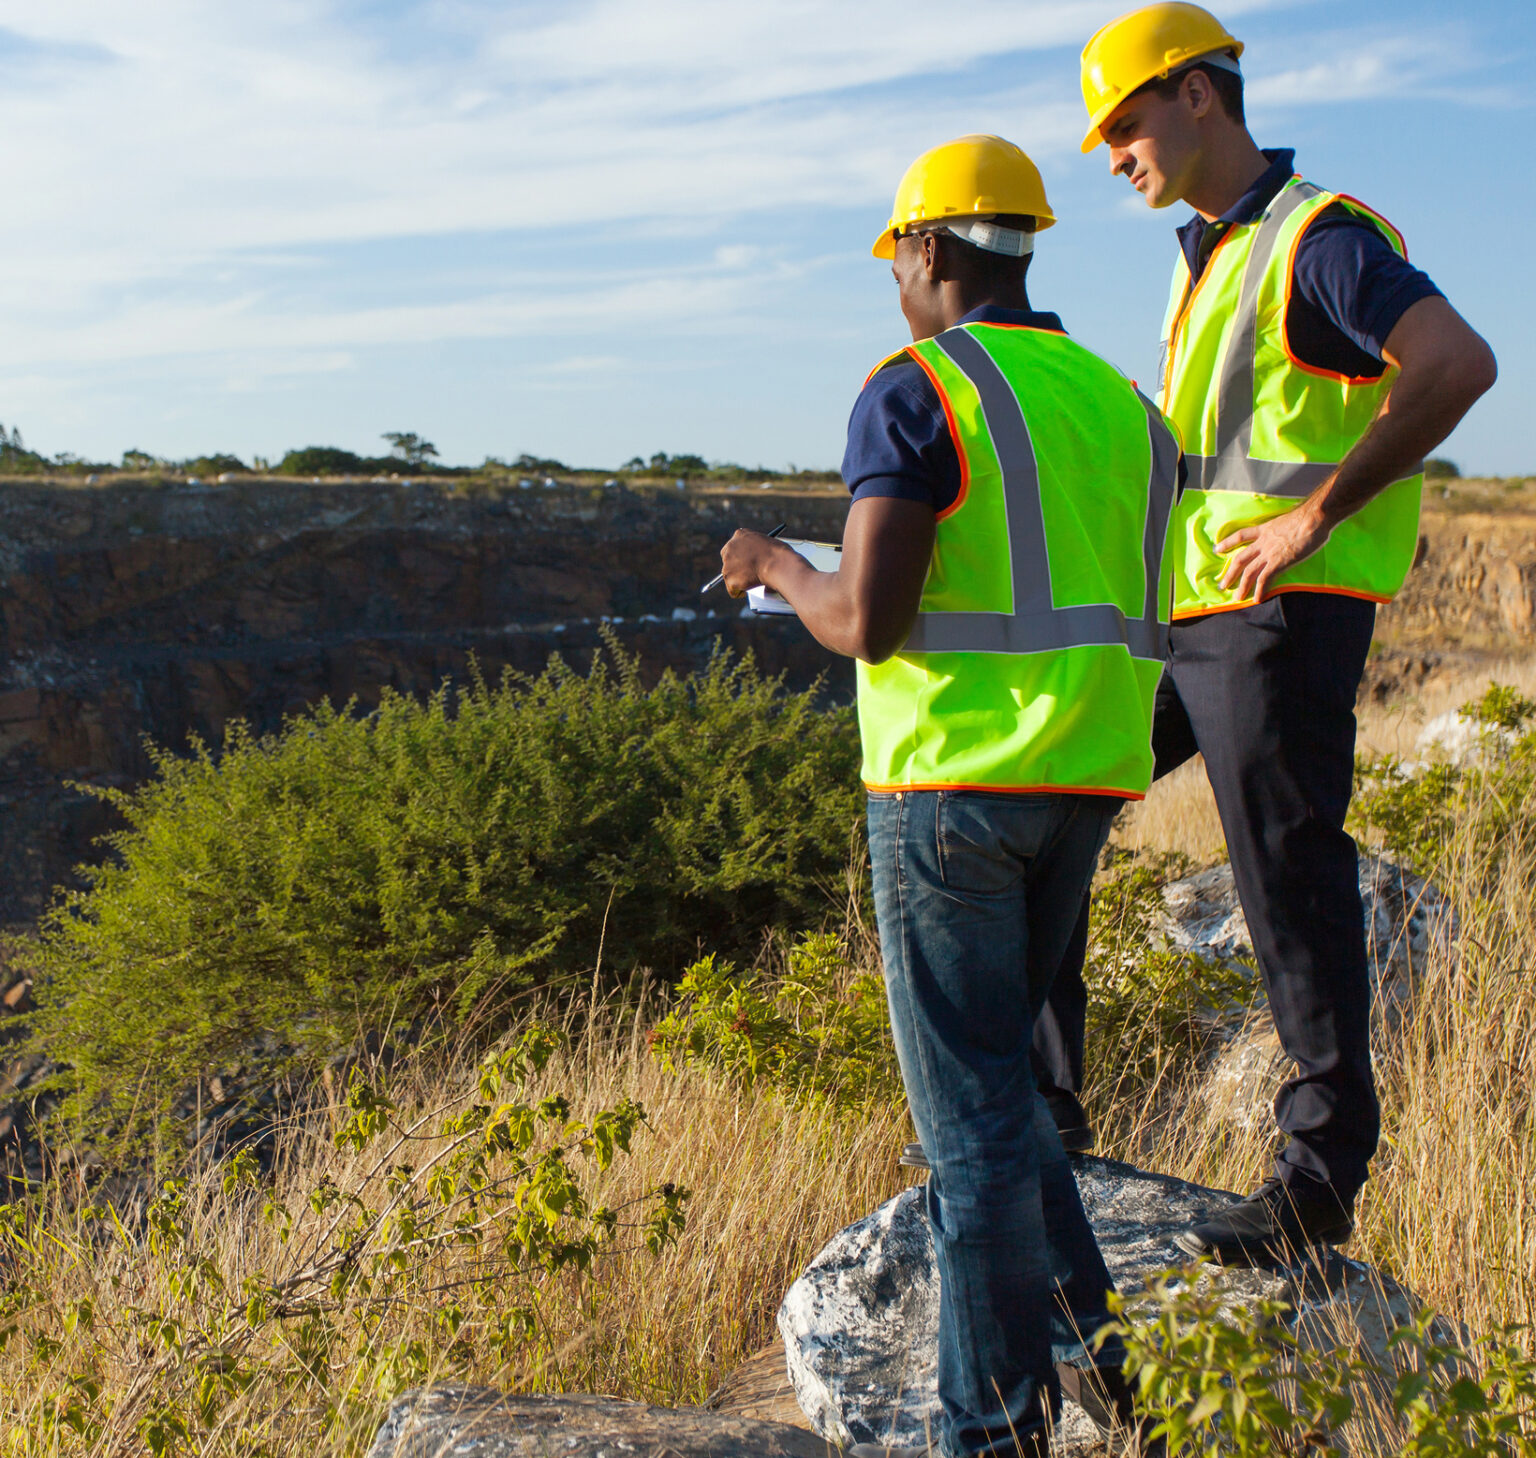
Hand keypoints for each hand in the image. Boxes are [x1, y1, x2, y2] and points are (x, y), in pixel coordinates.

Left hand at [719, 529, 787, 597]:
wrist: (778, 564)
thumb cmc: (779, 554)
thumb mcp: (767, 543)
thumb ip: (757, 548)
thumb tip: (758, 559)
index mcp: (740, 535)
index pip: (733, 546)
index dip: (739, 557)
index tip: (745, 564)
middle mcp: (730, 547)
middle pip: (727, 561)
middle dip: (735, 569)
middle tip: (746, 576)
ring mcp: (728, 563)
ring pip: (729, 577)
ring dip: (739, 581)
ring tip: (752, 583)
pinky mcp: (730, 579)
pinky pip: (732, 591)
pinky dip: (739, 593)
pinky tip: (749, 590)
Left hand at [1216, 501, 1331, 602]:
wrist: (1314, 518)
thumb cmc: (1309, 517)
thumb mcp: (1290, 521)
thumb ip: (1285, 530)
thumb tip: (1292, 534)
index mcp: (1265, 529)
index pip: (1241, 535)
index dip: (1228, 542)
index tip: (1218, 548)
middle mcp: (1263, 542)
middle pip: (1240, 559)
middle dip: (1230, 573)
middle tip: (1222, 585)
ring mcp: (1270, 553)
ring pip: (1249, 572)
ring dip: (1242, 586)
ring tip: (1237, 598)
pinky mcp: (1279, 562)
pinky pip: (1265, 579)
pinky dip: (1260, 590)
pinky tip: (1257, 599)